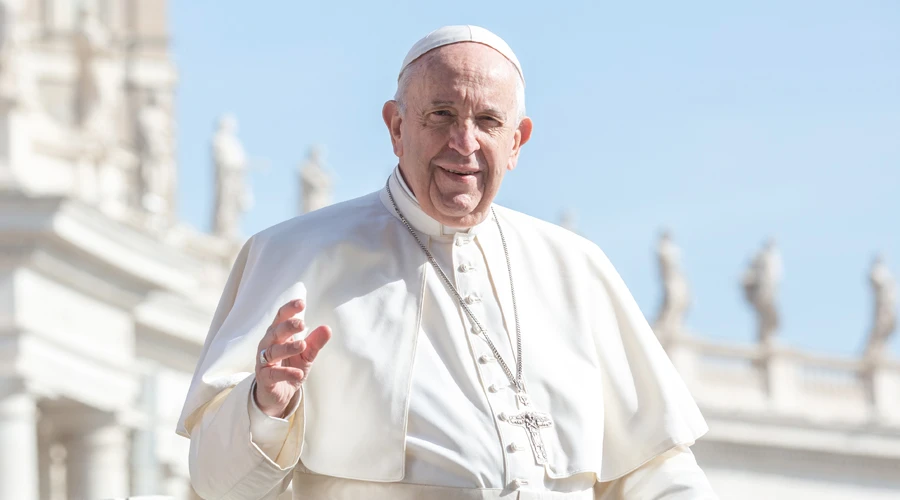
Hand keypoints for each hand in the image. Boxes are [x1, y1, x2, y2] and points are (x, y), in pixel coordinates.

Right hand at [254, 299, 331, 416]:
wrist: (278, 394)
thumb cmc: (290, 367)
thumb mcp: (306, 355)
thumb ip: (315, 343)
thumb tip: (327, 328)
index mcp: (277, 335)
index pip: (280, 318)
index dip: (289, 310)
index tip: (301, 303)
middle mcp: (268, 345)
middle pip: (275, 332)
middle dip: (288, 327)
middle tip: (302, 324)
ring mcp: (264, 361)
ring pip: (272, 351)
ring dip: (287, 348)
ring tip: (302, 346)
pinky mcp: (264, 378)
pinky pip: (273, 374)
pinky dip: (286, 373)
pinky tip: (299, 373)